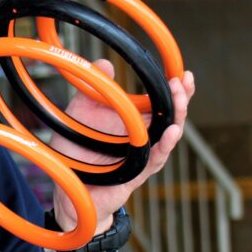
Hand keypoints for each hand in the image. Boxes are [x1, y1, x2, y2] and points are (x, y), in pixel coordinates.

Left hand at [50, 60, 194, 233]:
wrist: (68, 188)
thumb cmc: (77, 152)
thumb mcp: (80, 113)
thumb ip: (91, 89)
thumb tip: (105, 63)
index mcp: (135, 120)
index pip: (162, 101)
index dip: (175, 88)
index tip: (182, 72)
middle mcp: (144, 137)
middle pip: (172, 115)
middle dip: (181, 98)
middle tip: (183, 81)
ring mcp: (143, 155)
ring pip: (169, 135)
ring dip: (177, 117)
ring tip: (181, 99)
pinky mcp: (138, 173)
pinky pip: (155, 159)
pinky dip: (165, 145)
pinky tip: (172, 132)